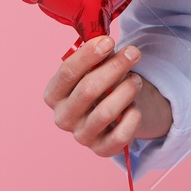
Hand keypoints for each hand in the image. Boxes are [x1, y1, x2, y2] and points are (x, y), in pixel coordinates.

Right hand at [43, 35, 172, 157]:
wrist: (115, 115)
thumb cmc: (101, 86)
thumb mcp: (96, 69)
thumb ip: (98, 57)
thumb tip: (106, 43)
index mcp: (54, 95)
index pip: (67, 73)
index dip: (89, 55)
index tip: (109, 41)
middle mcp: (63, 117)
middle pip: (87, 90)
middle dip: (114, 67)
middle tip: (133, 53)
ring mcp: (81, 136)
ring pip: (105, 112)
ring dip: (126, 90)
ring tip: (136, 79)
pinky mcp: (101, 149)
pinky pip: (120, 135)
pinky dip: (132, 117)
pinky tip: (135, 107)